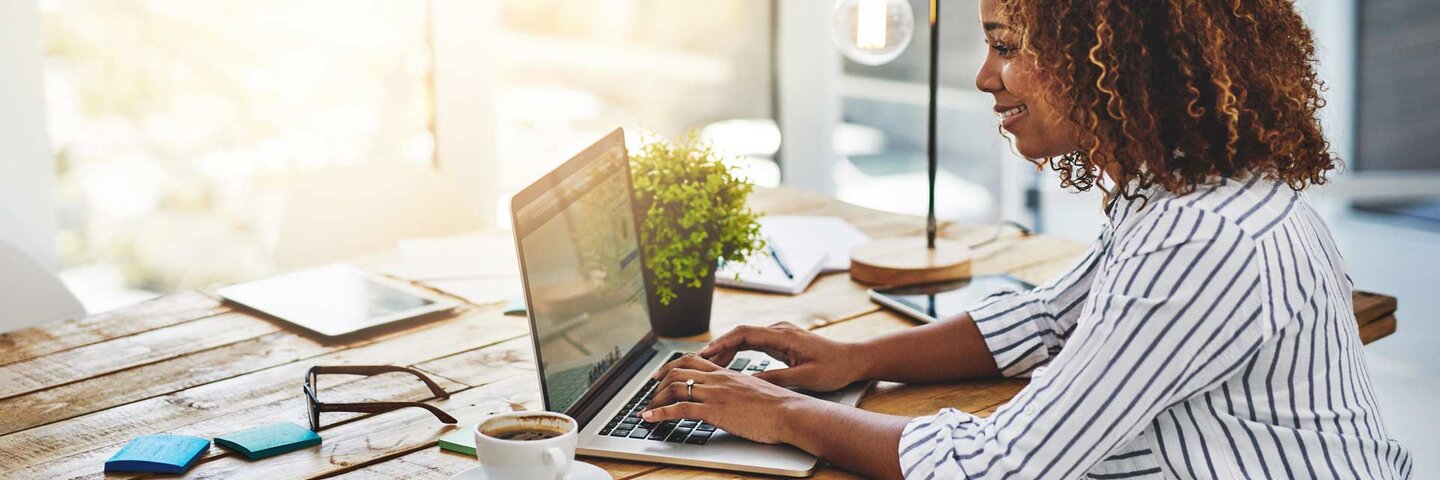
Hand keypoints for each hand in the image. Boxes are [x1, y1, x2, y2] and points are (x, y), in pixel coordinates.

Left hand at [641, 354, 818, 444]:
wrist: (789, 412)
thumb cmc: (778, 406)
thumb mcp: (754, 391)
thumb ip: (739, 389)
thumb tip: (733, 396)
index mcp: (727, 373)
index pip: (692, 361)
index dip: (672, 366)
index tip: (661, 376)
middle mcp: (717, 379)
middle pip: (678, 371)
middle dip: (658, 383)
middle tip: (649, 393)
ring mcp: (715, 394)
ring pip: (674, 388)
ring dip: (655, 400)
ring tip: (647, 409)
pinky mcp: (714, 411)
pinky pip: (679, 409)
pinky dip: (659, 413)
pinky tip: (649, 418)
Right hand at [698, 321, 866, 391]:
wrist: (854, 360)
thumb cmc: (834, 368)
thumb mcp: (805, 377)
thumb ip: (777, 379)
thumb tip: (750, 384)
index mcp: (783, 335)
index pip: (744, 333)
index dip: (721, 343)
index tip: (704, 354)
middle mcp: (778, 330)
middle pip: (739, 334)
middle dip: (718, 347)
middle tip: (698, 362)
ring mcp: (779, 335)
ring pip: (744, 338)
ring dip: (726, 350)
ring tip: (707, 365)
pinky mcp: (781, 342)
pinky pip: (753, 344)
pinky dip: (738, 353)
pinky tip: (727, 364)